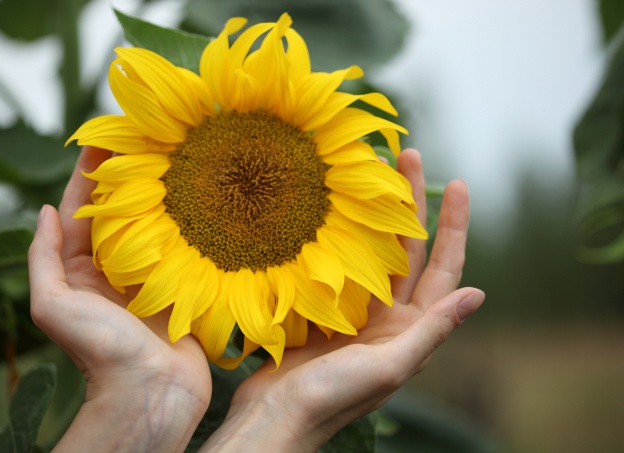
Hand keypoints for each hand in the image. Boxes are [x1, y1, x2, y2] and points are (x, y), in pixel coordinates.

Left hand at [28, 146, 210, 452]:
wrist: (152, 390)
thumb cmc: (100, 351)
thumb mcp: (53, 304)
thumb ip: (44, 258)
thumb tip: (46, 210)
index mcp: (83, 267)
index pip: (84, 208)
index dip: (90, 173)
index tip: (103, 136)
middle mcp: (117, 264)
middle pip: (121, 209)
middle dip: (129, 174)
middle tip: (145, 136)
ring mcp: (153, 271)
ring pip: (156, 221)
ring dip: (162, 190)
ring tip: (175, 155)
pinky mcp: (184, 281)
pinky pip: (184, 243)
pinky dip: (190, 219)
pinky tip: (202, 194)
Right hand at [199, 149, 484, 451]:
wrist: (275, 417)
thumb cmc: (333, 398)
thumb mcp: (388, 366)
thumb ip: (430, 331)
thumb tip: (478, 294)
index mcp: (409, 328)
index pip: (443, 268)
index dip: (453, 226)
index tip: (456, 183)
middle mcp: (387, 315)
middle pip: (407, 249)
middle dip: (409, 203)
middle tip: (404, 156)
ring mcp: (353, 309)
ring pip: (370, 249)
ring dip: (373, 214)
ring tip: (367, 173)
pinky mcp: (321, 307)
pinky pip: (335, 262)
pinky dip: (336, 235)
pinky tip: (329, 208)